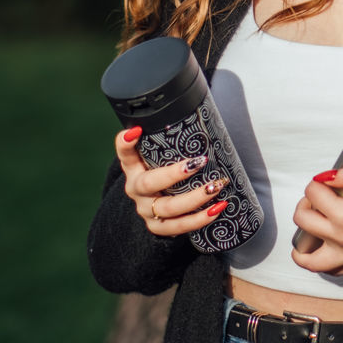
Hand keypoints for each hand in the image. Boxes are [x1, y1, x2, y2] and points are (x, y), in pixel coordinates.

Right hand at [114, 126, 229, 236]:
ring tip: (215, 187)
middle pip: (149, 183)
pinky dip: (200, 219)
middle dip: (174, 174)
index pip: (125, 153)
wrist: (158, 206)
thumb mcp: (161, 157)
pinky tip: (217, 209)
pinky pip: (179, 226)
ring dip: (195, 198)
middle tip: (199, 162)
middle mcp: (136, 189)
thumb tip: (199, 115)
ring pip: (168, 208)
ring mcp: (146, 210)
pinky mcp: (158, 227)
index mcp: (134, 168)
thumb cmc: (165, 173)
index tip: (136, 131)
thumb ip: (170, 142)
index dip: (126, 143)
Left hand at [290, 167, 342, 275]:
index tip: (328, 180)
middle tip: (320, 196)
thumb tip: (327, 176)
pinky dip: (317, 261)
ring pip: (307, 256)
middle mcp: (341, 239)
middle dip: (306, 202)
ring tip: (311, 224)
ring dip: (301, 239)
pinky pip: (327, 270)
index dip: (317, 182)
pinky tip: (323, 246)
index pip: (314, 194)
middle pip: (303, 220)